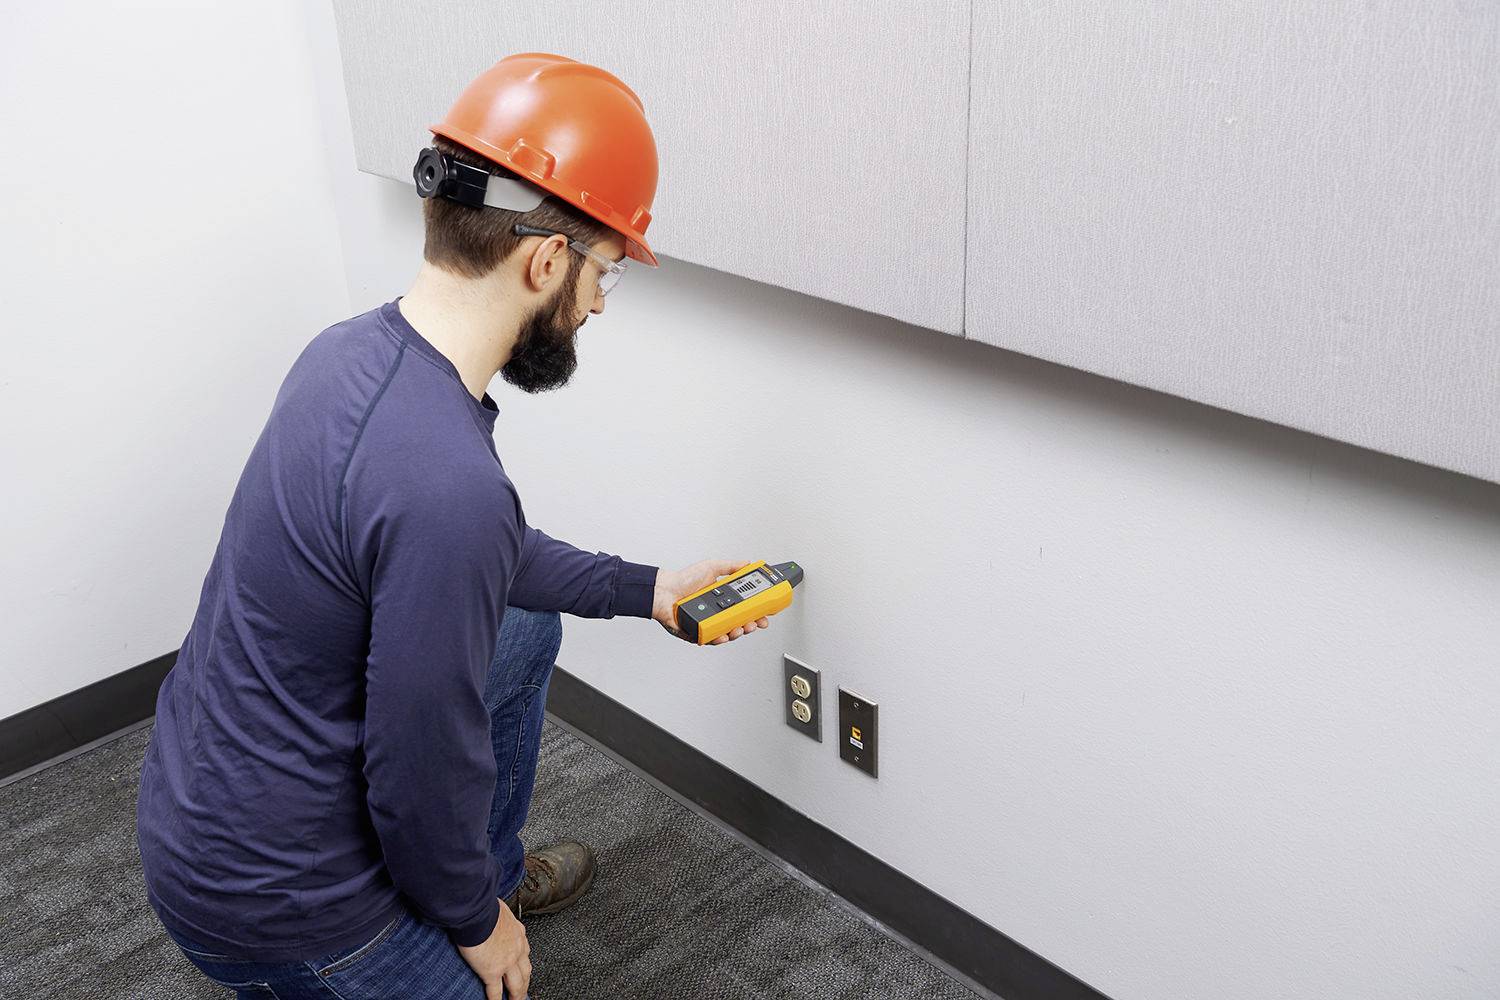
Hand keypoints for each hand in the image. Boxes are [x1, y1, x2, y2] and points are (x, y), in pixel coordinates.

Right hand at [456, 900, 529, 999]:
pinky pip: (496, 991)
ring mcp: (507, 962)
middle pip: (526, 971)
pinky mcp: (493, 971)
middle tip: (523, 991)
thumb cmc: (484, 906)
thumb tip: (493, 912)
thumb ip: (499, 917)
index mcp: (518, 933)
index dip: (524, 963)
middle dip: (525, 983)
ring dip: (517, 995)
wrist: (476, 911)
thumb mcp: (499, 909)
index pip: (525, 951)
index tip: (523, 970)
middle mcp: (517, 948)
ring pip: (517, 984)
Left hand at [652, 559, 772, 644]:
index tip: (766, 612)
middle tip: (756, 622)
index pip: (744, 608)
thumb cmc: (682, 580)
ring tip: (740, 627)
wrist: (663, 590)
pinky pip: (710, 640)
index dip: (757, 612)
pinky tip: (723, 634)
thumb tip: (747, 563)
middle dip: (751, 625)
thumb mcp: (711, 567)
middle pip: (740, 623)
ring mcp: (707, 624)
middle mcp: (716, 613)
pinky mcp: (696, 633)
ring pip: (728, 633)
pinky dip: (718, 639)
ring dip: (737, 632)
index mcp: (722, 600)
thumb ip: (730, 566)